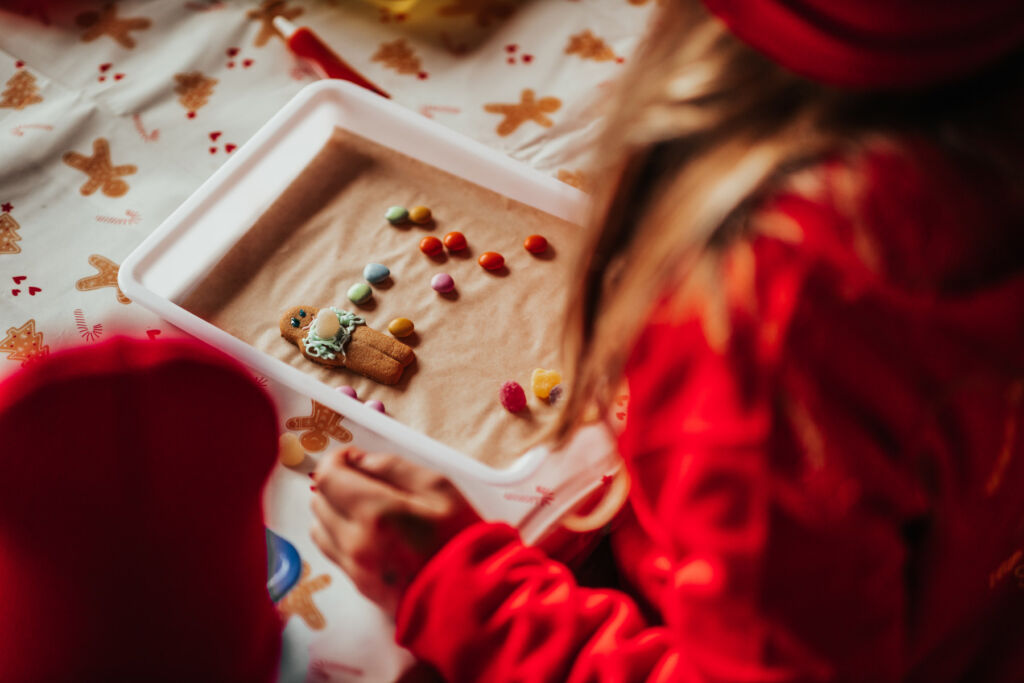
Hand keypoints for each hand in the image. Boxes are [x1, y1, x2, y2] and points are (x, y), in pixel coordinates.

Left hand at [310, 447, 480, 616]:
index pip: (328, 477)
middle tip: (362, 478)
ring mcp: (354, 566)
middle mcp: (356, 541)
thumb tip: (360, 460)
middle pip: (319, 500)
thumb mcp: (438, 487)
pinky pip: (332, 550)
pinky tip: (366, 530)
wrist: (469, 595)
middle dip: (336, 483)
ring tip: (363, 505)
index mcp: (376, 513)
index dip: (336, 460)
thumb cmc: (460, 538)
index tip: (352, 457)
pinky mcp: (358, 583)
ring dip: (334, 509)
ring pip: (320, 526)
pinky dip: (339, 533)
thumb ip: (394, 467)